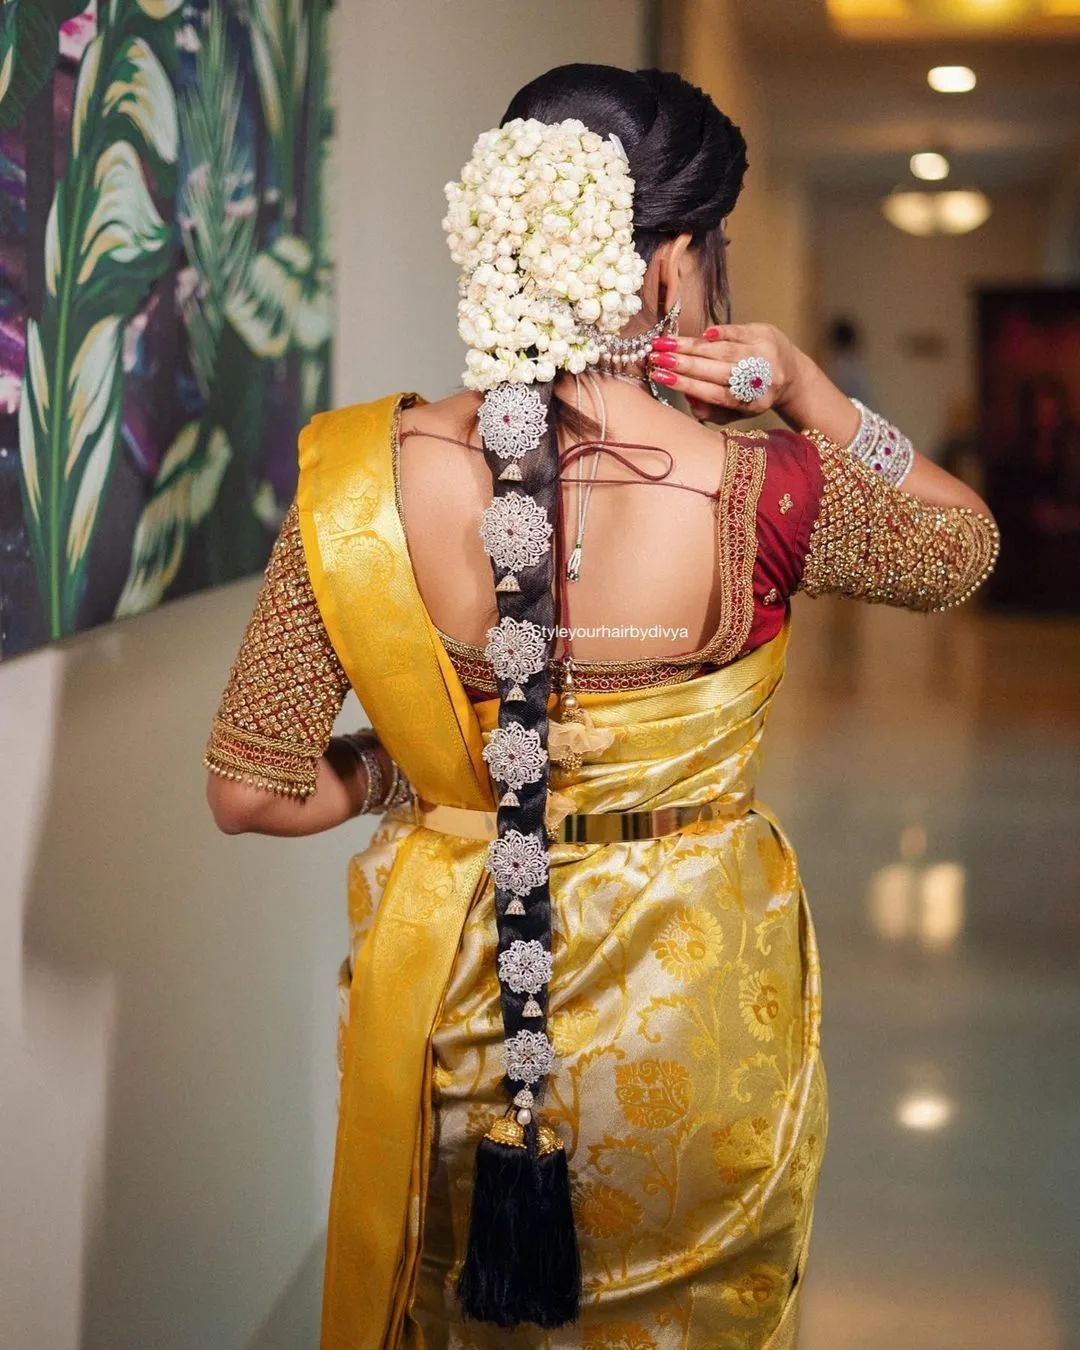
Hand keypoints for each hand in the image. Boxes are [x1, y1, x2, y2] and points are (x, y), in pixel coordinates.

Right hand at [646, 322, 802, 423]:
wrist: (792, 375)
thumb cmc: (755, 396)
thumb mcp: (735, 412)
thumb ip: (710, 411)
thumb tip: (687, 397)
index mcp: (751, 402)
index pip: (714, 393)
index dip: (686, 384)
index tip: (661, 377)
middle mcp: (760, 379)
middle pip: (716, 370)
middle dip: (683, 364)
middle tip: (656, 358)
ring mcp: (764, 354)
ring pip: (722, 350)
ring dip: (691, 346)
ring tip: (664, 344)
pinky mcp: (765, 334)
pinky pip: (737, 332)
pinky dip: (719, 333)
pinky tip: (701, 334)